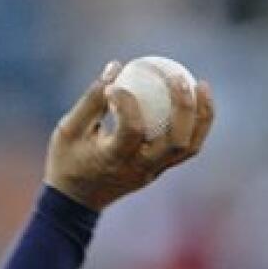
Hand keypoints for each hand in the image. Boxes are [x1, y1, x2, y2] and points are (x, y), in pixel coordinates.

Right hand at [44, 60, 214, 211]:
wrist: (74, 201)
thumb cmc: (66, 162)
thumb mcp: (68, 131)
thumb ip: (91, 100)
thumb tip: (115, 67)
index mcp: (113, 161)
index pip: (132, 130)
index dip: (127, 103)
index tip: (115, 84)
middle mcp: (138, 169)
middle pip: (176, 141)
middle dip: (184, 107)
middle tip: (179, 77)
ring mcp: (152, 173)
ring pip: (189, 146)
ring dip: (200, 116)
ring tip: (201, 85)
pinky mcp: (158, 171)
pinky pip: (185, 147)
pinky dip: (195, 124)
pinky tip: (193, 100)